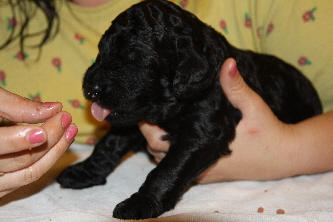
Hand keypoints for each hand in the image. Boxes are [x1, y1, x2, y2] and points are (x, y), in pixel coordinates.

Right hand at [0, 88, 77, 196]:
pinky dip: (47, 160)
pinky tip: (59, 144)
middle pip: (23, 160)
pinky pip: (28, 178)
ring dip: (55, 152)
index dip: (24, 138)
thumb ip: (17, 106)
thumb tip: (54, 108)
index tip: (52, 120)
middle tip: (67, 118)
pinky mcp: (1, 187)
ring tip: (70, 130)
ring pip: (30, 173)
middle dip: (50, 138)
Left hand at [139, 58, 304, 182]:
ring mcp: (202, 170)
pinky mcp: (208, 172)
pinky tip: (175, 133)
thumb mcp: (254, 106)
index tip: (144, 110)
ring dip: (159, 143)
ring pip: (166, 161)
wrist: (283, 157)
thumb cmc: (267, 131)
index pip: (160, 143)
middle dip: (149, 133)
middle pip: (157, 154)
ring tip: (160, 121)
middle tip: (149, 112)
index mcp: (203, 146)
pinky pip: (181, 164)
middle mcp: (199, 162)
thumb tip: (226, 63)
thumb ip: (237, 87)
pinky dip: (171, 151)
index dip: (147, 127)